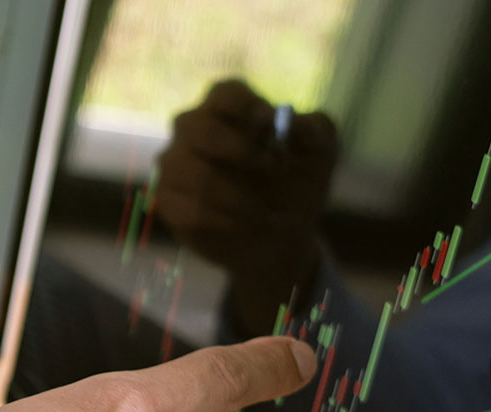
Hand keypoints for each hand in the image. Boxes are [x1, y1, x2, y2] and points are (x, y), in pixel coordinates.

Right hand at [156, 79, 337, 332]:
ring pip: (194, 174)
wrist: (280, 239)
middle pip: (197, 126)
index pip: (224, 93)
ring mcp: (176, 165)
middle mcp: (194, 130)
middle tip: (274, 169)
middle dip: (238, 150)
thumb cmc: (297, 185)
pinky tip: (245, 226)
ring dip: (239, 198)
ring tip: (267, 215)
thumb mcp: (321, 155)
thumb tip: (301, 126)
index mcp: (229, 109)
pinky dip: (225, 222)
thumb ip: (317, 131)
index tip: (270, 123)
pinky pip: (190, 210)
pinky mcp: (168, 200)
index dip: (244, 105)